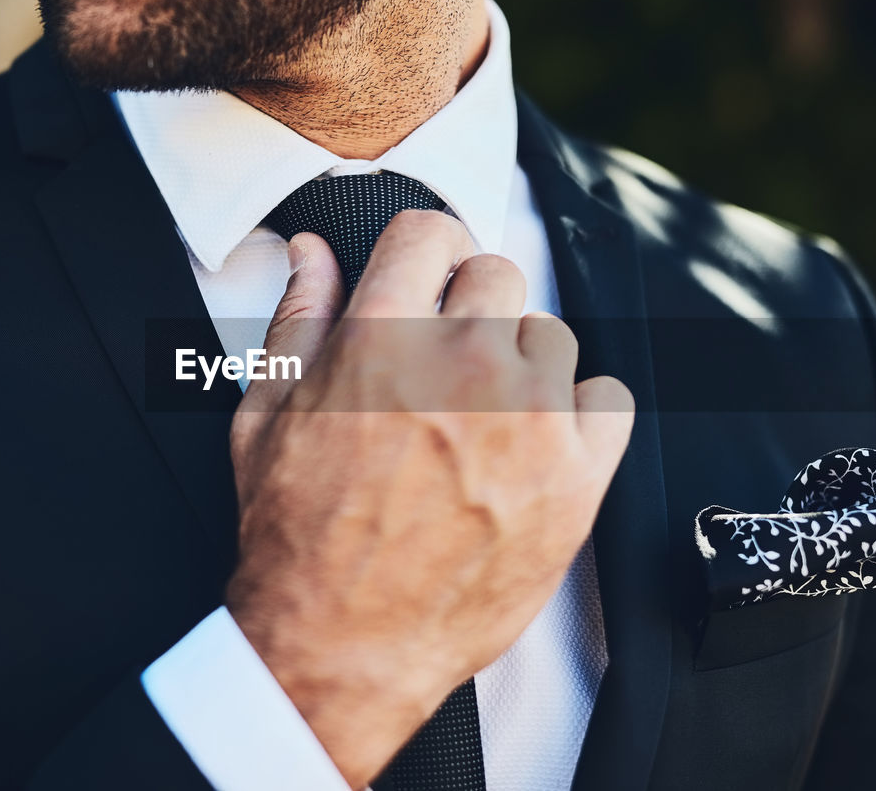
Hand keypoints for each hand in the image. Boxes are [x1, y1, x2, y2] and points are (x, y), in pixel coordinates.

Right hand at [226, 211, 633, 787]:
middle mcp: (461, 365)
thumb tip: (314, 253)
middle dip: (469, 309)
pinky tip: (536, 445)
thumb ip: (300, 319)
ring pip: (552, 335)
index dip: (426, 253)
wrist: (343, 641)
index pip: (431, 232)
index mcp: (381, 340)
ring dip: (521, 365)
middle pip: (498, 274)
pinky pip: (608, 397)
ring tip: (484, 422)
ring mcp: (528, 417)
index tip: (431, 279)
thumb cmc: (300, 536)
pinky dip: (579, 413)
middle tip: (447, 367)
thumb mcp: (267, 416)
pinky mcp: (577, 473)